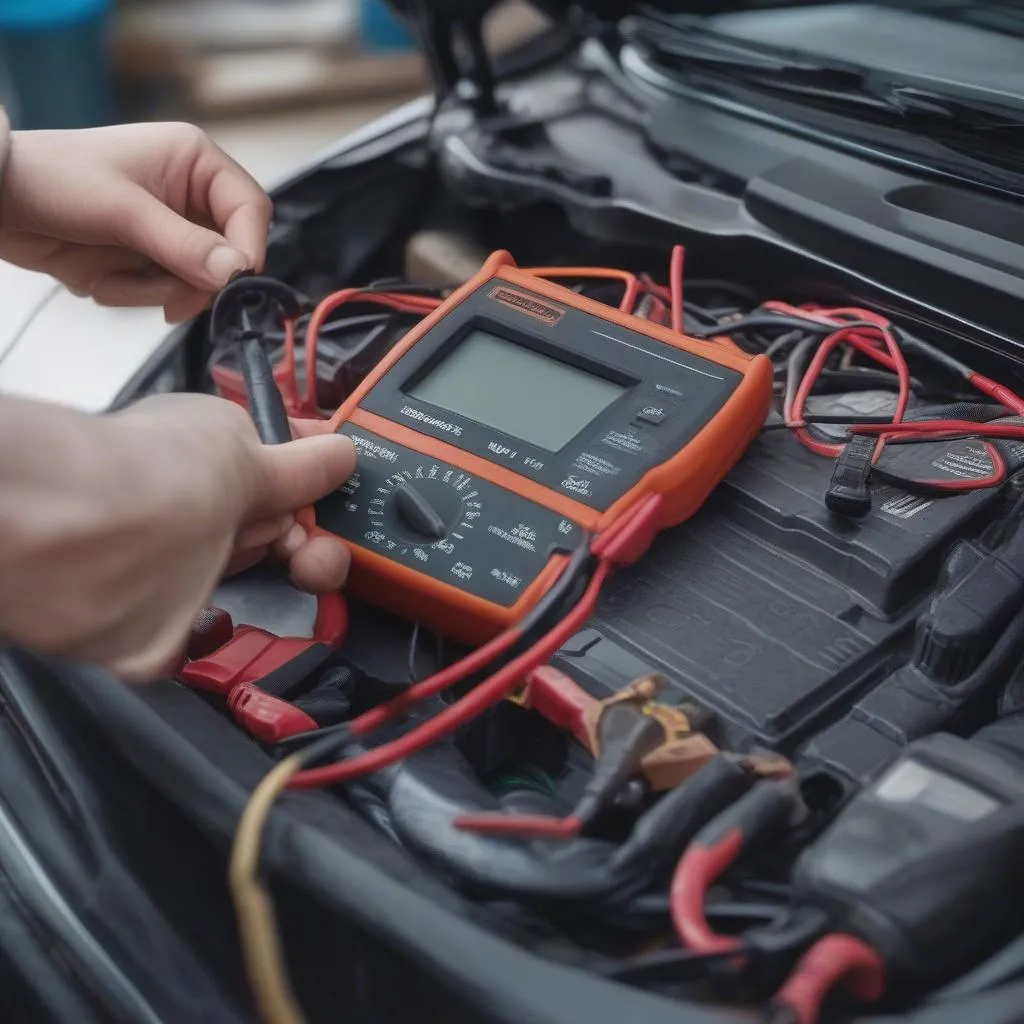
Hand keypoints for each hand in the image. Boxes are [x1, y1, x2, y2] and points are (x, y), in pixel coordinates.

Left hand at [0, 122, 270, 322]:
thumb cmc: (54, 179)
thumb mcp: (124, 211)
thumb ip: (185, 245)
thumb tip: (237, 272)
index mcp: (196, 162)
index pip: (251, 210)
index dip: (248, 249)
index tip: (231, 283)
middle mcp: (191, 195)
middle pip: (229, 254)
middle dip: (193, 279)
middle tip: (168, 298)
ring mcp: (172, 229)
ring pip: (200, 281)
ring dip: (157, 290)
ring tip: (111, 277)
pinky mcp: (151, 257)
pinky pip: (169, 292)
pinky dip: (137, 294)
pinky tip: (104, 277)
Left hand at [0, 394, 354, 680]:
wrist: (88, 537)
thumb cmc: (152, 472)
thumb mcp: (249, 449)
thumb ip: (302, 462)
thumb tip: (341, 452)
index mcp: (212, 457)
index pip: (280, 475)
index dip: (319, 489)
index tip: (345, 501)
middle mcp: (195, 509)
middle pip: (276, 533)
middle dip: (311, 539)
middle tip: (314, 544)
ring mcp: (179, 567)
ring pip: (254, 582)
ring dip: (283, 576)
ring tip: (288, 564)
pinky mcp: (163, 627)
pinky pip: (207, 638)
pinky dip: (227, 631)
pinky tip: (242, 602)